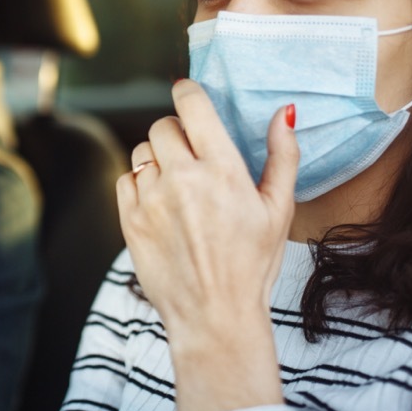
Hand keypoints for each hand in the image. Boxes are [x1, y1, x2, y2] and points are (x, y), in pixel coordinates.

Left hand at [115, 78, 298, 410]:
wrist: (215, 318)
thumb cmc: (252, 265)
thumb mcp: (279, 210)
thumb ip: (283, 156)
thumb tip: (285, 113)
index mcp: (222, 170)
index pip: (192, 105)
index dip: (188, 92)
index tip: (189, 94)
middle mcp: (182, 178)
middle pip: (164, 125)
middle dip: (177, 132)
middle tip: (192, 155)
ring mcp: (151, 199)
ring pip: (142, 151)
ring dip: (157, 158)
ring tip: (178, 184)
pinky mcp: (129, 219)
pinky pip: (126, 178)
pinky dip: (139, 183)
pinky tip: (160, 203)